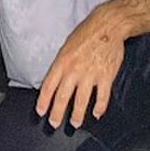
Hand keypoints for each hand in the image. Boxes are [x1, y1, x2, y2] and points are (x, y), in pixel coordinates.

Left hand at [36, 7, 125, 129]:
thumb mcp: (66, 47)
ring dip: (77, 115)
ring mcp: (91, 75)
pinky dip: (99, 108)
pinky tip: (97, 114)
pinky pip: (102, 97)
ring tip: (75, 124)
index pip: (48, 86)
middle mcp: (74, 70)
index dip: (43, 101)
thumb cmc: (86, 33)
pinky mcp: (106, 76)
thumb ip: (61, 64)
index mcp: (62, 62)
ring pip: (81, 101)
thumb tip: (56, 80)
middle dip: (57, 113)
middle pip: (63, 97)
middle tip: (54, 123)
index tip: (41, 112)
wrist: (108, 26)